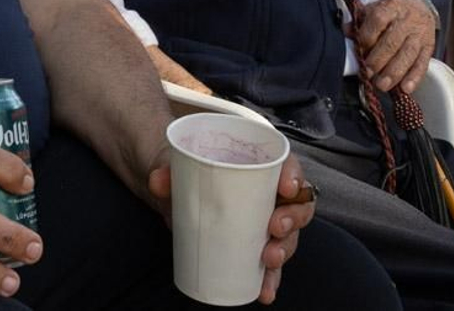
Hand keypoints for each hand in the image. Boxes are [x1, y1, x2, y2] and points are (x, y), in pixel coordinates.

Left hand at [148, 152, 313, 303]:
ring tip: (269, 260)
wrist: (171, 188)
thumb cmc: (183, 167)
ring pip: (287, 235)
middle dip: (292, 218)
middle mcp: (267, 190)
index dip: (294, 174)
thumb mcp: (173, 163)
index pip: (286, 163)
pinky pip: (269, 262)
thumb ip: (166, 169)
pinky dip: (269, 278)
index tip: (286, 187)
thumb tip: (158, 181)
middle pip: (296, 203)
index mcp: (257, 161)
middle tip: (274, 228)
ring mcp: (262, 219)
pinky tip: (264, 291)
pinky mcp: (252, 243)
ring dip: (284, 249)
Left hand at [355, 0, 435, 93]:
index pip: (378, 21)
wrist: (420, 7)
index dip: (367, 37)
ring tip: (383, 85)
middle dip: (379, 60)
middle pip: (392, 42)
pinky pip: (422, 63)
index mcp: (390, 8)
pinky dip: (414, 77)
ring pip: (408, 54)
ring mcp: (419, 35)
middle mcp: (407, 21)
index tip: (359, 50)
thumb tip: (346, 31)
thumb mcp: (375, 8)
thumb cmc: (392, 11)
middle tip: (369, 73)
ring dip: (394, 72)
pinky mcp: (428, 47)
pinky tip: (405, 88)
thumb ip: (360, 21)